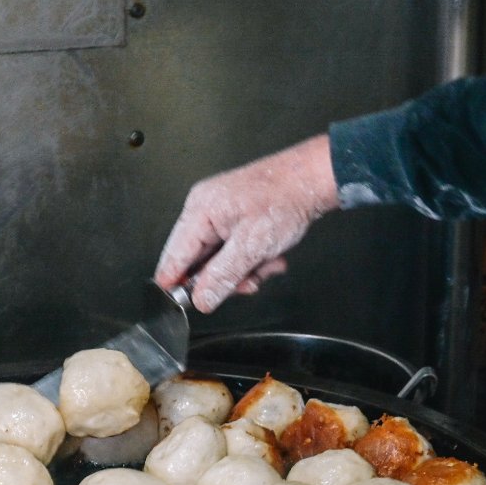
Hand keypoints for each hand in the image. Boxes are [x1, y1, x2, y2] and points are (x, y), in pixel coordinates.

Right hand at [154, 134, 338, 312]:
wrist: (311, 180)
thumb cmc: (285, 199)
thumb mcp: (252, 246)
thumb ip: (222, 276)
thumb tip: (201, 300)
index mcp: (200, 211)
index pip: (174, 256)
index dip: (176, 284)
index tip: (183, 304)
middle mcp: (204, 211)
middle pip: (197, 263)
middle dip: (225, 278)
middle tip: (249, 281)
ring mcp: (219, 216)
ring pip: (218, 262)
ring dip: (244, 270)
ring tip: (267, 262)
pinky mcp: (233, 221)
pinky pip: (233, 253)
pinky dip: (252, 260)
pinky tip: (270, 256)